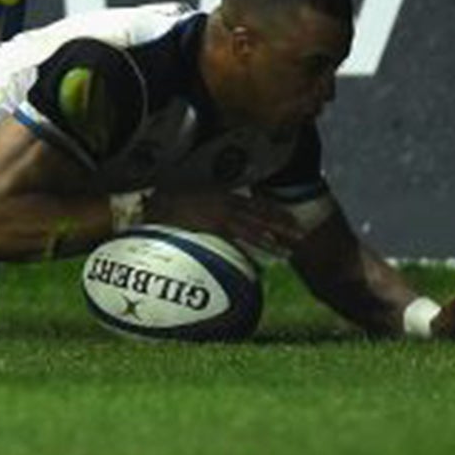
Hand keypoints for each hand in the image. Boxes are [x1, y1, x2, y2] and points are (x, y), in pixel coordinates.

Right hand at [143, 188, 301, 255]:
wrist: (152, 199)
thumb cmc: (169, 198)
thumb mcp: (196, 195)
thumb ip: (212, 203)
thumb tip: (225, 214)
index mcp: (222, 193)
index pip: (255, 203)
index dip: (275, 211)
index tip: (292, 219)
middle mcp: (223, 202)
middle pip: (259, 214)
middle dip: (281, 224)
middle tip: (302, 234)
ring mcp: (217, 214)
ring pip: (251, 229)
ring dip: (272, 241)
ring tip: (289, 251)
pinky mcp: (209, 226)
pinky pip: (233, 241)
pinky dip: (248, 251)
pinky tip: (260, 261)